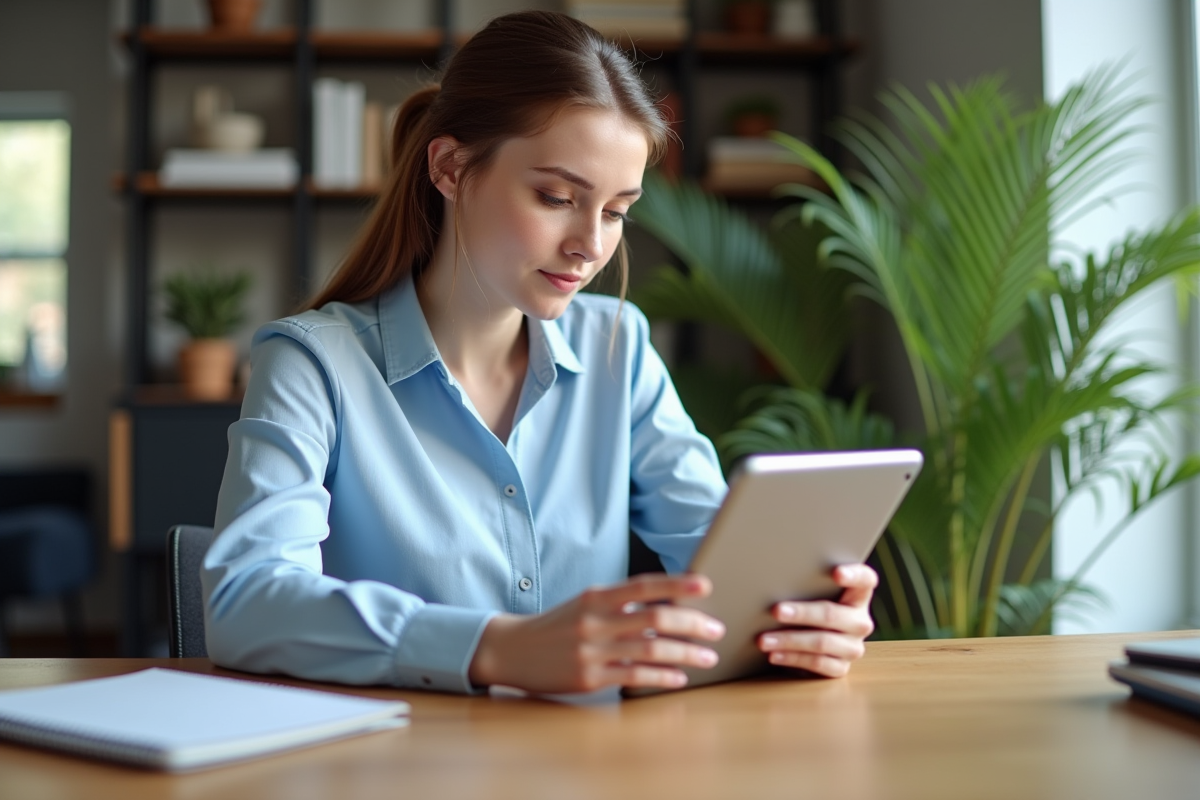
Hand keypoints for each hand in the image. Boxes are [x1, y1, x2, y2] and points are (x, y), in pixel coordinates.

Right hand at [468, 573, 725, 693]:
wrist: (512, 650)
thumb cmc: (557, 625)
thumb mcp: (585, 604)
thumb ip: (620, 604)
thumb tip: (668, 605)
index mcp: (596, 597)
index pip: (644, 586)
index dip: (677, 583)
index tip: (706, 584)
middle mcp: (596, 621)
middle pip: (656, 619)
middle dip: (693, 624)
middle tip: (716, 629)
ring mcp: (592, 651)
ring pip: (651, 650)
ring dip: (686, 653)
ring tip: (709, 657)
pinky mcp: (589, 679)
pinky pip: (635, 677)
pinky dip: (662, 677)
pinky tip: (680, 677)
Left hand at [758, 563, 876, 677]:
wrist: (810, 644)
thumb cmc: (808, 609)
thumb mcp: (812, 594)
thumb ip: (806, 585)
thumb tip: (773, 579)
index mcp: (858, 596)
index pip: (865, 580)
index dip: (854, 575)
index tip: (836, 572)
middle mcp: (860, 621)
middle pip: (832, 614)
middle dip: (802, 613)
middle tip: (776, 611)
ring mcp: (853, 647)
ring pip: (821, 642)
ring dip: (789, 640)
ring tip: (764, 639)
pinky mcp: (842, 668)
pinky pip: (817, 663)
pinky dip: (792, 659)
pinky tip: (775, 655)